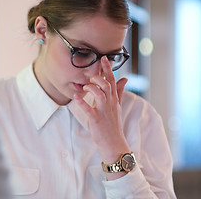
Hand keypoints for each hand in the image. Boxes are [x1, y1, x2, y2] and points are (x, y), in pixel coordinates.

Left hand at [73, 56, 129, 174]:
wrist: (114, 143)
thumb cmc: (113, 124)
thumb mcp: (117, 106)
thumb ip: (119, 92)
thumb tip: (124, 79)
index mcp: (114, 99)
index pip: (112, 80)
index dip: (107, 68)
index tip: (103, 58)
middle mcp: (110, 103)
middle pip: (106, 85)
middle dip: (98, 77)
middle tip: (91, 76)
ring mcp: (103, 111)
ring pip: (99, 94)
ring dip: (91, 88)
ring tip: (84, 87)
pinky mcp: (96, 120)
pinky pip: (88, 109)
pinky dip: (81, 102)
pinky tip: (75, 97)